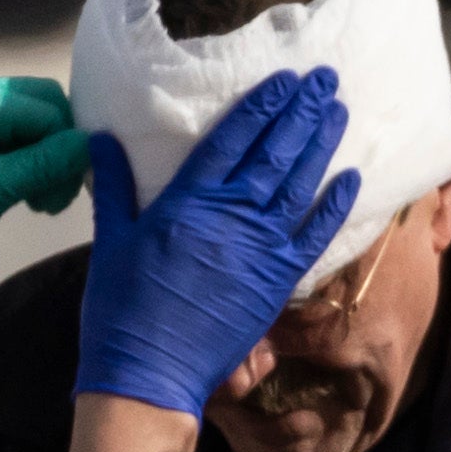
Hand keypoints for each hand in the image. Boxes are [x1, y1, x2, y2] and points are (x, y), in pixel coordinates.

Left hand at [0, 75, 86, 284]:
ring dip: (43, 159)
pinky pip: (5, 139)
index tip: (69, 191)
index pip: (46, 106)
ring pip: (25, 125)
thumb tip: (94, 145)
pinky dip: (22, 163)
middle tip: (56, 196)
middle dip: (58, 149)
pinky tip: (24, 194)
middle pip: (38, 107)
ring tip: (40, 202)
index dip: (68, 145)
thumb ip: (45, 163)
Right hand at [67, 66, 368, 412]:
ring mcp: (258, 248)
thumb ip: (114, 185)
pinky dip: (332, 206)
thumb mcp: (110, 240)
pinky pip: (313, 236)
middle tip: (325, 79)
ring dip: (321, 144)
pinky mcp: (276, 282)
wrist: (149, 373)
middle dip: (301, 111)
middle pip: (274, 152)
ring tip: (338, 110)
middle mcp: (230, 216)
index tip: (283, 78)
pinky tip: (349, 178)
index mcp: (186, 201)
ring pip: (298, 184)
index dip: (260, 105)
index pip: (231, 139)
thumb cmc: (120, 309)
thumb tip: (101, 138)